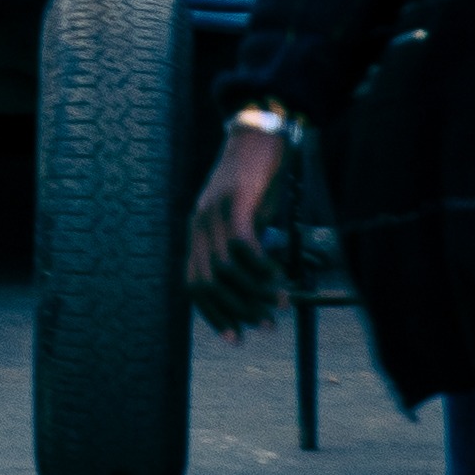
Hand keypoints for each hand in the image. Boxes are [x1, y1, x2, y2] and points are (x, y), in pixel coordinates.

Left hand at [186, 116, 303, 331]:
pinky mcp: (236, 201)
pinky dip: (260, 267)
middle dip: (237, 312)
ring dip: (254, 293)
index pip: (194, 285)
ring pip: (225, 270)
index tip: (236, 339)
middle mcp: (199, 225)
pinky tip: (278, 275)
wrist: (258, 134)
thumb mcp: (248, 220)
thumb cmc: (257, 181)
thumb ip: (247, 250)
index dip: (213, 315)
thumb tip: (264, 289)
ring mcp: (214, 212)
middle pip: (207, 283)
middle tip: (268, 326)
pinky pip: (242, 245)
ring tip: (280, 303)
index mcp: (198, 233)